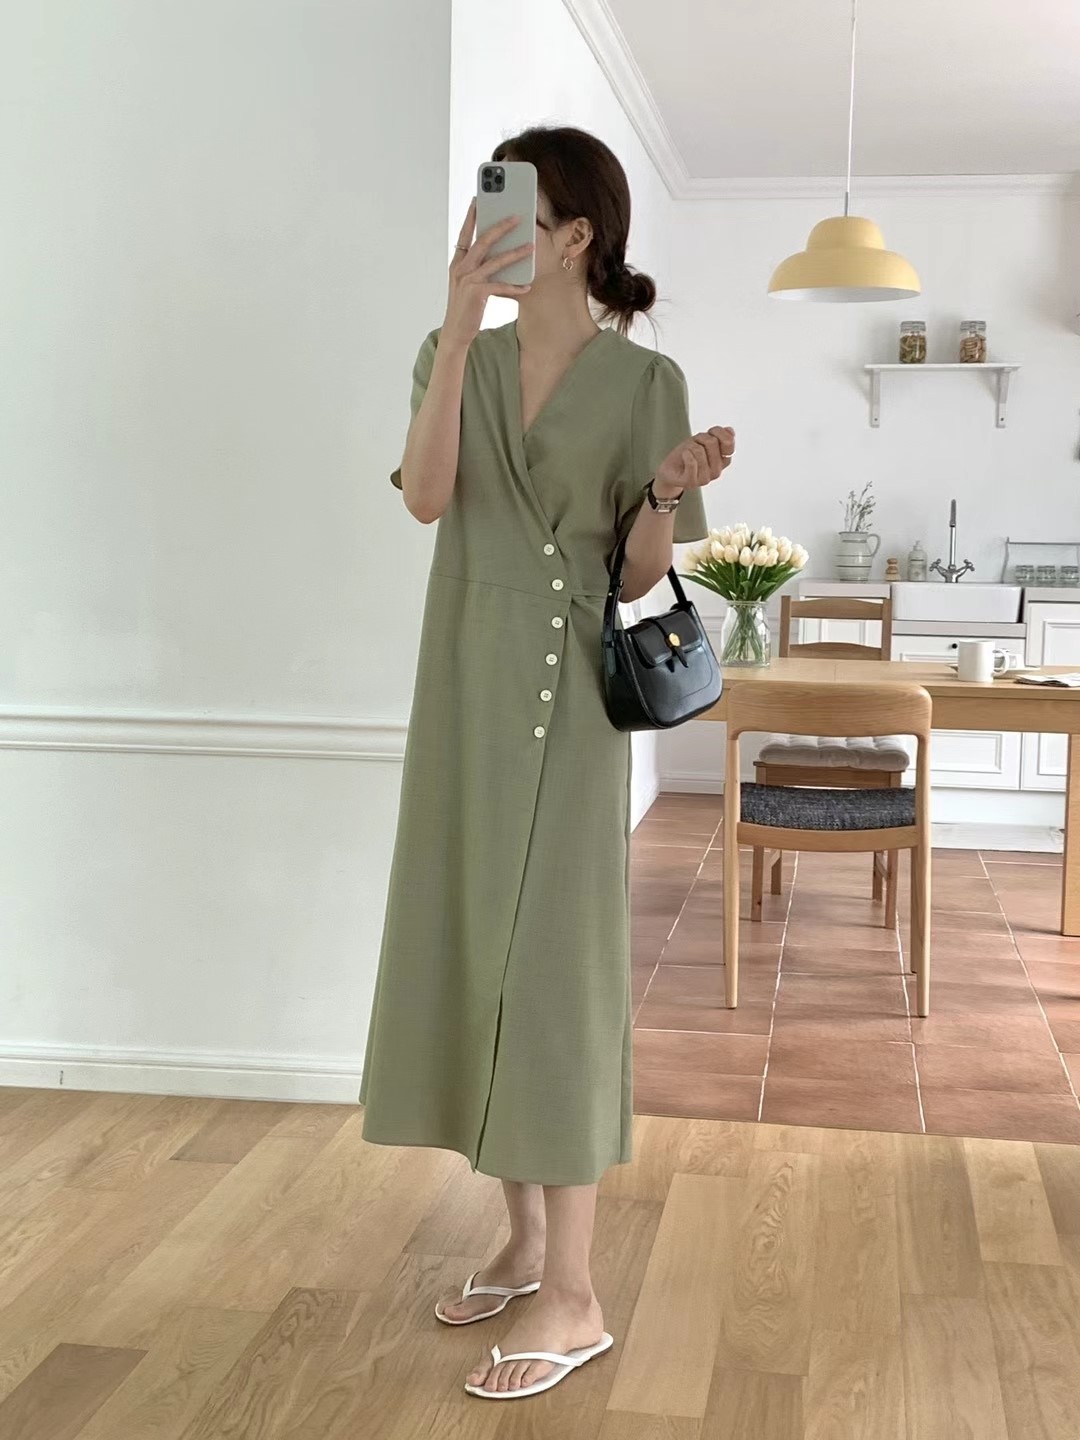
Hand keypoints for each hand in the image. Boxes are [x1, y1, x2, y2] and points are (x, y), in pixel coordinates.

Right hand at [441, 200, 534, 351]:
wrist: (455, 331)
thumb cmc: (465, 307)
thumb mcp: (467, 283)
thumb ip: (478, 267)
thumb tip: (498, 254)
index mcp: (458, 262)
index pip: (464, 233)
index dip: (471, 216)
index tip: (478, 199)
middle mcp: (461, 268)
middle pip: (483, 241)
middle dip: (501, 226)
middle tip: (518, 217)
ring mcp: (468, 280)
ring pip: (495, 261)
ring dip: (515, 253)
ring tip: (531, 246)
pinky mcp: (477, 294)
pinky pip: (500, 286)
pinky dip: (515, 286)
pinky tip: (527, 285)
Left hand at [653, 426, 734, 497]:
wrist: (670, 470)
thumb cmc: (688, 454)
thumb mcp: (703, 440)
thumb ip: (718, 435)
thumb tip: (730, 430)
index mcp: (723, 461)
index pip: (728, 443)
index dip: (718, 432)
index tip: (709, 433)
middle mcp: (717, 471)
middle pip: (712, 442)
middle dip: (700, 438)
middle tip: (694, 445)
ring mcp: (705, 478)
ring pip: (699, 450)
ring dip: (690, 447)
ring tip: (687, 453)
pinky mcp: (691, 482)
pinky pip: (691, 462)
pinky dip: (685, 454)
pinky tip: (684, 456)